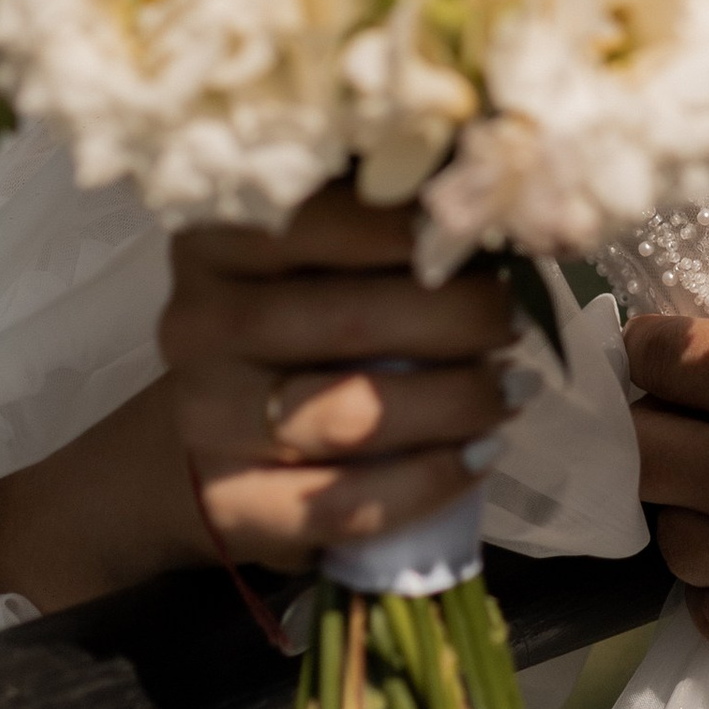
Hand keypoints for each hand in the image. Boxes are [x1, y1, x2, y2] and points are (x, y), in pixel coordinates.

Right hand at [162, 185, 514, 571]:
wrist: (209, 441)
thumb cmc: (294, 323)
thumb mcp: (315, 256)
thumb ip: (383, 223)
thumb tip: (493, 205)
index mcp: (215, 239)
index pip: (322, 217)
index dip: (418, 225)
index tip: (490, 231)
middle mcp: (196, 322)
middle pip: (350, 319)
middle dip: (460, 318)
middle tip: (512, 319)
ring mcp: (205, 418)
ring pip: (352, 415)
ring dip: (455, 401)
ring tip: (511, 388)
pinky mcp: (228, 503)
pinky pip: (345, 503)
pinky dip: (430, 480)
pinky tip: (481, 454)